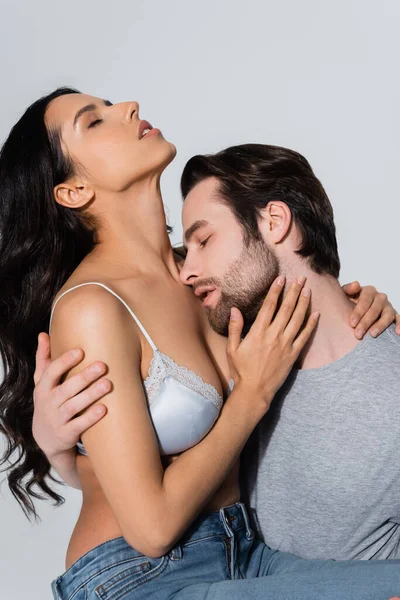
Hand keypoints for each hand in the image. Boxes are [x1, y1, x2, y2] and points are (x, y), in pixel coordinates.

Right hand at [32, 332, 109, 458]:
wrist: (46, 439)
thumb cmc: (49, 401)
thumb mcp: (42, 382)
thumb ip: (44, 359)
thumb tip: (43, 334)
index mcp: (43, 387)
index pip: (52, 372)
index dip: (65, 361)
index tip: (80, 351)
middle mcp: (48, 403)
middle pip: (67, 388)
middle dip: (84, 377)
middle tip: (102, 365)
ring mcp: (57, 419)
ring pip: (74, 406)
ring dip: (91, 395)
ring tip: (108, 384)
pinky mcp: (66, 434)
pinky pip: (79, 425)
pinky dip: (91, 418)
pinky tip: (104, 408)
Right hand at [227, 276, 318, 409]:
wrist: (255, 391)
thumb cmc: (241, 370)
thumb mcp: (232, 349)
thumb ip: (235, 328)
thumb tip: (234, 309)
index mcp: (258, 332)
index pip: (270, 306)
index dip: (276, 291)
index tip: (281, 278)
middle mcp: (274, 335)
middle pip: (287, 308)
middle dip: (294, 291)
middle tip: (300, 278)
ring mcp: (286, 344)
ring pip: (298, 319)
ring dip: (304, 303)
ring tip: (308, 289)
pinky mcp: (293, 354)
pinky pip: (305, 336)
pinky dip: (311, 324)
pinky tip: (316, 313)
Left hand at [342, 281, 399, 338]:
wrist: (355, 305)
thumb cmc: (350, 300)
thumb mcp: (346, 293)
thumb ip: (348, 288)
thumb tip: (356, 285)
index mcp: (369, 291)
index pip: (365, 300)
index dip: (358, 312)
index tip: (352, 323)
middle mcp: (380, 298)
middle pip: (375, 309)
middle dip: (366, 322)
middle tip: (358, 334)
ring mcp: (388, 306)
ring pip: (387, 315)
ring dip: (380, 325)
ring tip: (372, 334)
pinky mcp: (394, 315)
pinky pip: (399, 319)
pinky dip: (399, 325)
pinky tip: (397, 333)